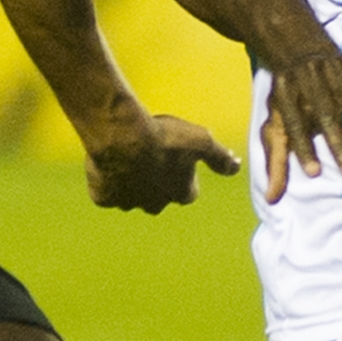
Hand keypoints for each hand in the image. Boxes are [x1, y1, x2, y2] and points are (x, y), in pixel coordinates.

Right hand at [82, 101, 239, 214]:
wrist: (122, 135)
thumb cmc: (163, 137)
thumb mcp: (201, 140)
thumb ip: (220, 157)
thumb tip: (237, 167)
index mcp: (181, 193)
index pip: (188, 192)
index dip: (184, 177)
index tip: (178, 161)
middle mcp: (156, 205)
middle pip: (159, 198)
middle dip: (157, 182)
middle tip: (151, 156)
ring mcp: (128, 203)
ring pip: (131, 196)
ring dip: (131, 181)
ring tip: (128, 156)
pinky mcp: (103, 198)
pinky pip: (106, 193)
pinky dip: (106, 182)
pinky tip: (107, 163)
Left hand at [258, 52, 341, 202]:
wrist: (304, 53)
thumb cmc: (290, 100)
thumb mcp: (276, 125)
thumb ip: (276, 162)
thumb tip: (271, 199)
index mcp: (288, 94)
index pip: (295, 124)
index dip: (303, 148)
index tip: (313, 174)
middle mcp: (314, 81)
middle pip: (328, 115)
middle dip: (341, 145)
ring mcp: (341, 75)